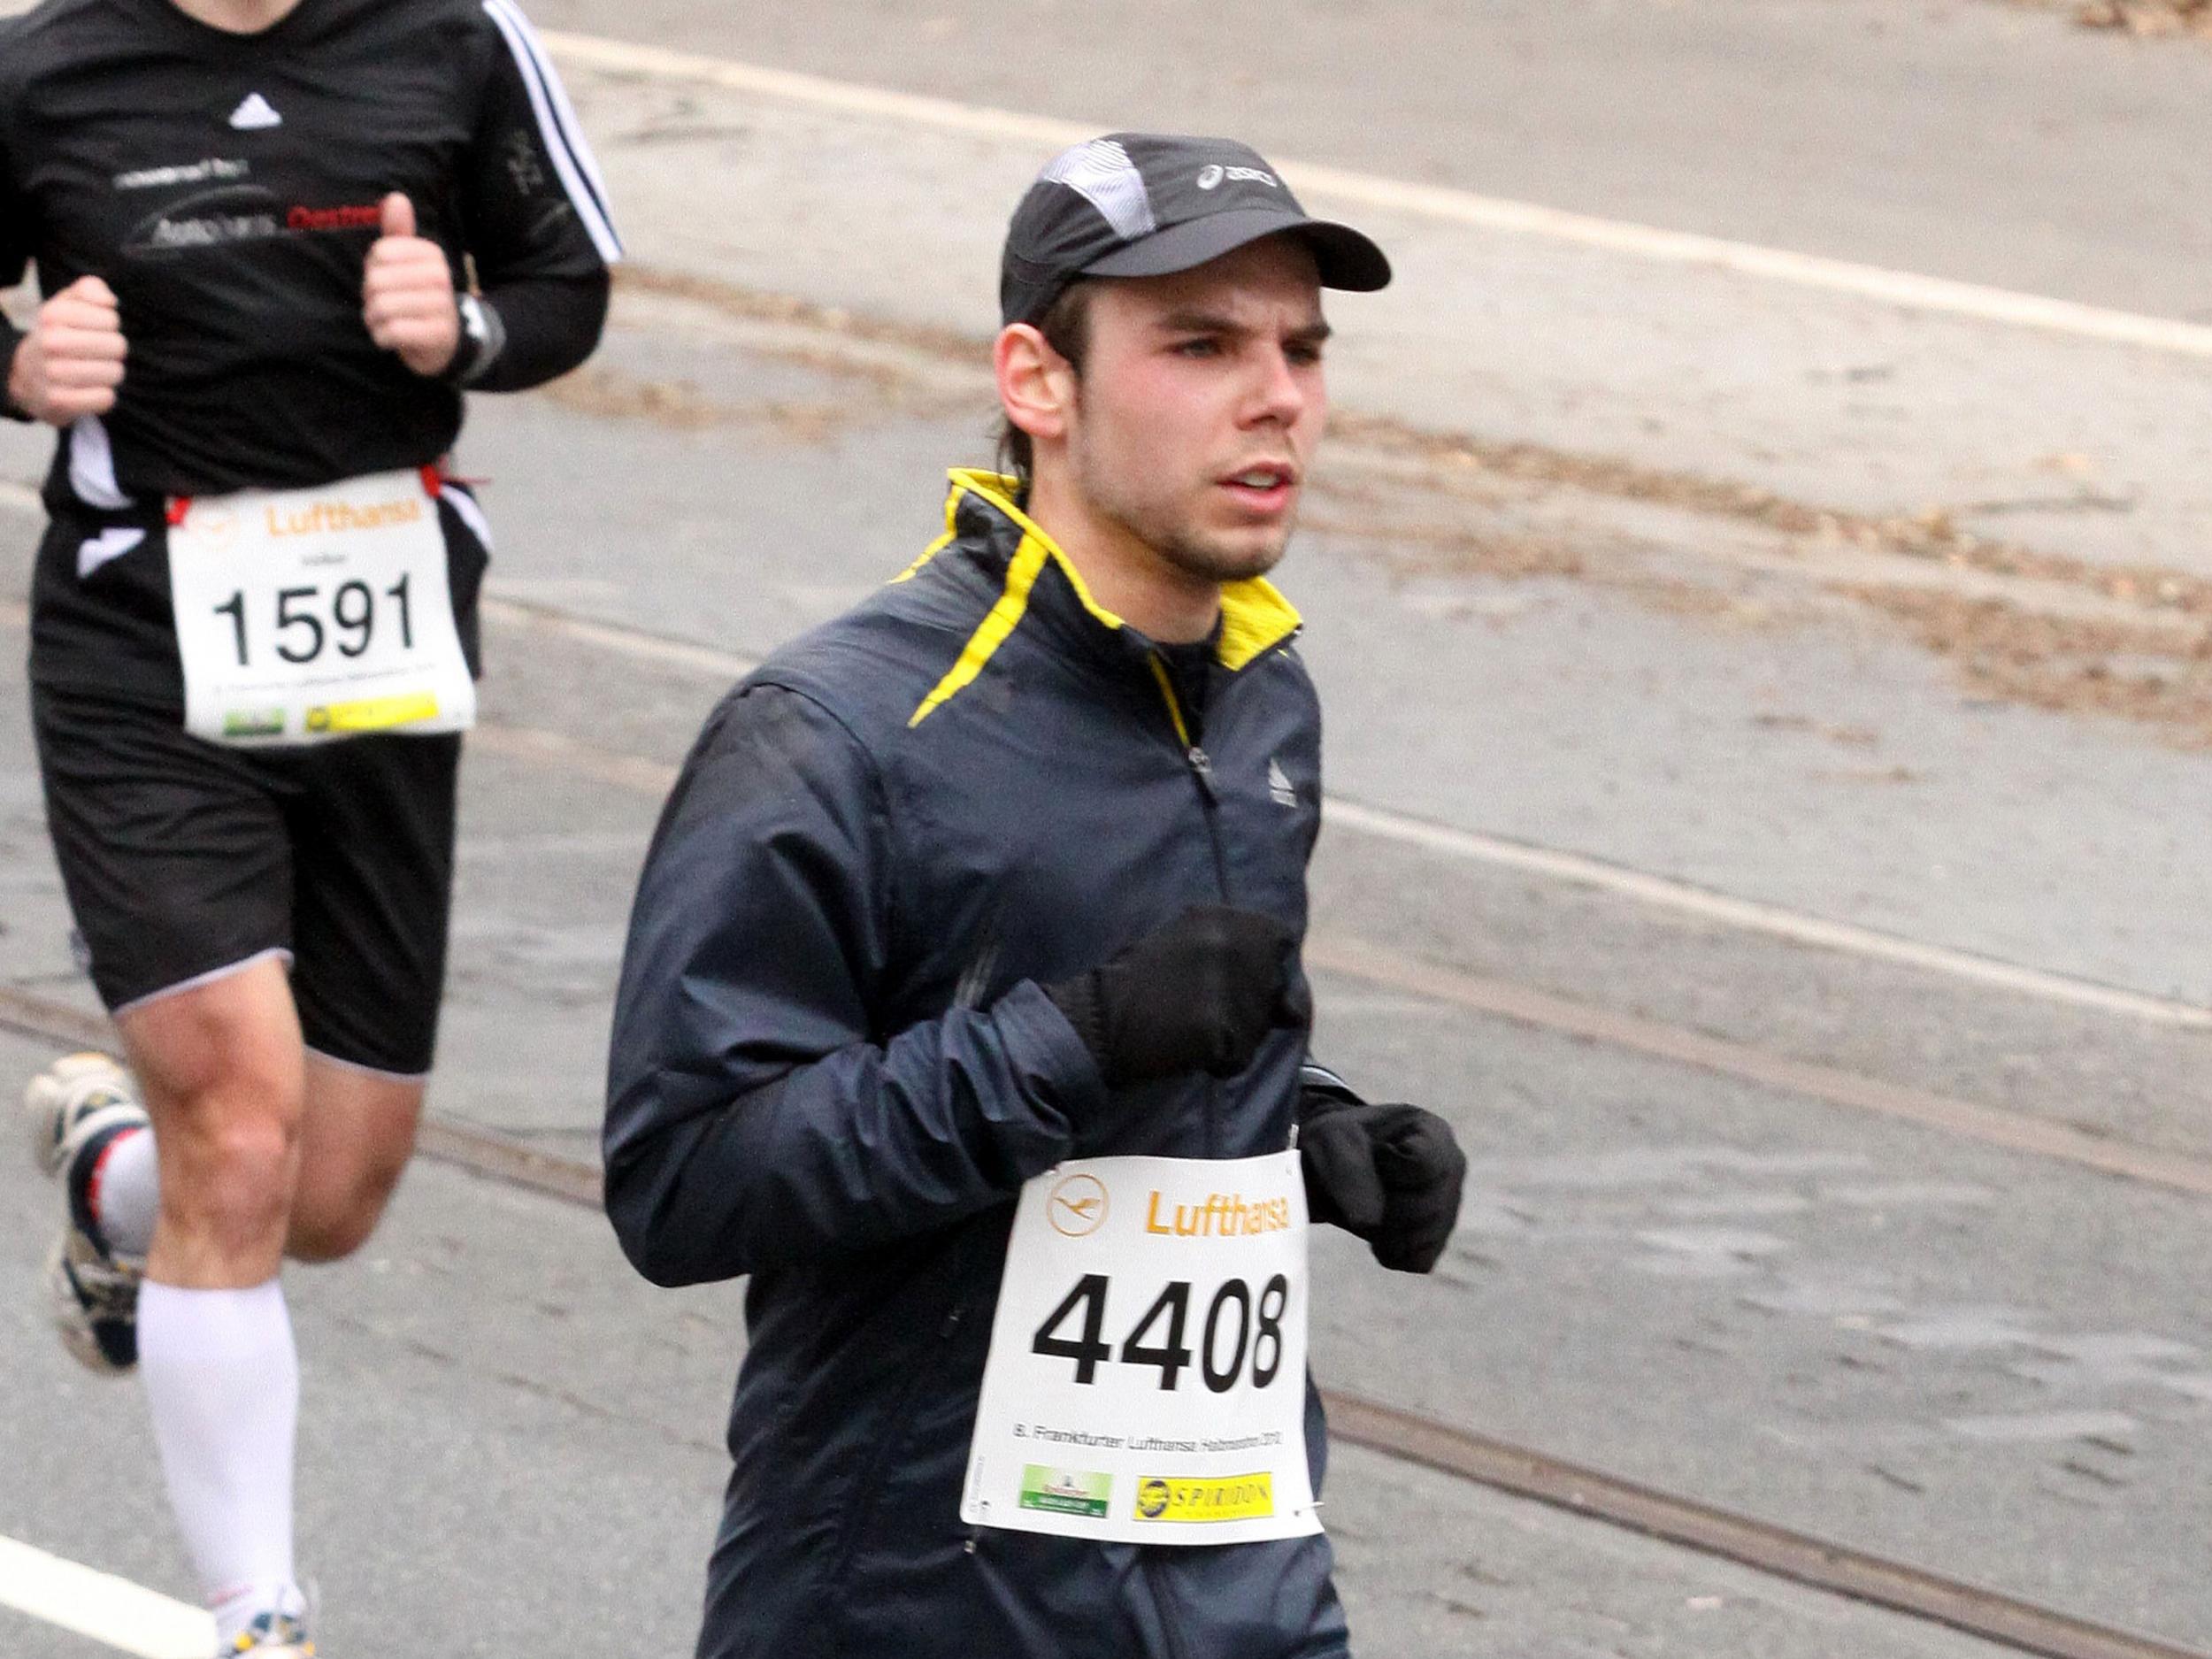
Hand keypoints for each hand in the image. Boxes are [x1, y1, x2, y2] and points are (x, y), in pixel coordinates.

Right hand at [7, 276, 126, 425]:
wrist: (27, 374)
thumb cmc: (58, 335)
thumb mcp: (68, 304)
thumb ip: (90, 290)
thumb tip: (108, 301)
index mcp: (53, 314)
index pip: (111, 320)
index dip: (110, 326)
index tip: (95, 329)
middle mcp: (50, 342)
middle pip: (117, 347)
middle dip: (114, 351)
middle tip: (98, 353)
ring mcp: (53, 373)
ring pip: (114, 373)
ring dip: (111, 374)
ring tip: (95, 371)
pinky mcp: (59, 401)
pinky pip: (105, 398)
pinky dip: (105, 396)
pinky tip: (91, 390)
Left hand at [362, 193, 458, 376]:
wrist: (447, 339)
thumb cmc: (418, 294)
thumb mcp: (409, 261)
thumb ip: (399, 231)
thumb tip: (396, 197)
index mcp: (432, 254)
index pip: (379, 253)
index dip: (373, 270)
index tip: (387, 281)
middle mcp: (441, 277)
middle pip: (377, 281)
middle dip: (370, 298)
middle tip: (383, 305)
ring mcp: (442, 307)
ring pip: (382, 307)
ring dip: (374, 320)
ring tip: (385, 321)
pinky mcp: (438, 335)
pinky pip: (392, 331)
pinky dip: (383, 337)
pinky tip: (391, 337)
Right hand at [1042, 905, 1305, 1087]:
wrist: (1094, 1021)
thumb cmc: (1134, 987)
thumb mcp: (1187, 954)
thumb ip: (1243, 967)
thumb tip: (1298, 1012)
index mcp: (1218, 916)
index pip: (1277, 939)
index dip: (1263, 969)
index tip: (1234, 986)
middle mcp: (1229, 943)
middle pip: (1273, 987)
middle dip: (1248, 1009)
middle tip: (1200, 1015)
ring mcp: (1225, 985)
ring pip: (1260, 1028)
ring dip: (1234, 1039)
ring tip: (1188, 1032)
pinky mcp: (1218, 1026)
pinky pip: (1239, 1058)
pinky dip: (1218, 1064)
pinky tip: (1186, 1052)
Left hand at [1300, 1098, 1464, 1272]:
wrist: (1327, 1167)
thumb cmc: (1335, 1144)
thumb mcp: (1332, 1140)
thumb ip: (1350, 1172)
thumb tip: (1369, 1222)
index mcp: (1434, 1132)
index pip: (1423, 1166)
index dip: (1387, 1168)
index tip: (1369, 1155)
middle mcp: (1452, 1169)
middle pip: (1426, 1209)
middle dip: (1381, 1208)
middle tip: (1356, 1190)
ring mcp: (1449, 1207)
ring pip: (1424, 1239)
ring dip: (1381, 1232)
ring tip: (1362, 1210)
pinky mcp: (1437, 1239)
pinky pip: (1419, 1260)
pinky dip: (1390, 1252)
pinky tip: (1375, 1231)